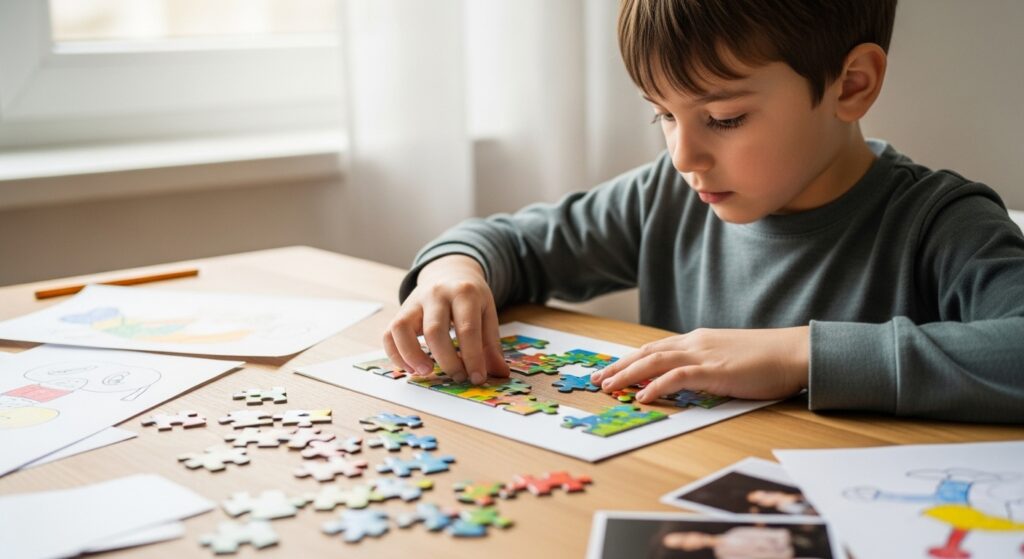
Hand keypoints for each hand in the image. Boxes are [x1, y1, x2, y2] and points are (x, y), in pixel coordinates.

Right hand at [384, 254, 509, 383]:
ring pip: (402, 328)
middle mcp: (436, 294)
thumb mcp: (487, 313)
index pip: (467, 329)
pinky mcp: (401, 311)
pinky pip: (389, 333)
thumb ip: (491, 344)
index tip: (477, 378)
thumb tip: (500, 373)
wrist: (449, 272)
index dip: (473, 357)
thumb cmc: (470, 298)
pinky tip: (411, 369)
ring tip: (426, 372)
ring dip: (412, 355)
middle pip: (435, 330)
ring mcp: (415, 301)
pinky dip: (396, 355)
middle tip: (458, 378)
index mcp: (464, 293)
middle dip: (447, 360)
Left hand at [589, 327, 808, 402]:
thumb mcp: (728, 360)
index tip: (611, 371)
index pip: (655, 348)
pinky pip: (678, 376)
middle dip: (619, 366)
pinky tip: (642, 396)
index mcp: (698, 341)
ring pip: (655, 360)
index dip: (630, 360)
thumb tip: (688, 382)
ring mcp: (704, 354)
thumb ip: (706, 367)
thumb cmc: (767, 360)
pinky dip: (656, 385)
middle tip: (598, 380)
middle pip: (647, 352)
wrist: (793, 352)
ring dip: (628, 374)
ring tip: (609, 387)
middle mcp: (695, 343)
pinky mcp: (715, 369)